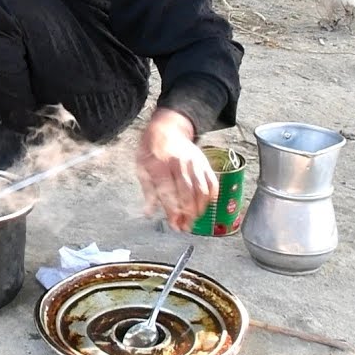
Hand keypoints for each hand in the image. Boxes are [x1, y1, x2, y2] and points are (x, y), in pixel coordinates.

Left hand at [135, 108, 218, 231]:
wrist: (168, 126)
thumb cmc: (152, 149)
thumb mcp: (142, 166)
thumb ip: (148, 190)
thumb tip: (149, 213)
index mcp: (161, 164)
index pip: (169, 193)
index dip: (173, 212)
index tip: (174, 225)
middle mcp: (180, 163)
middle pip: (187, 194)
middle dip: (187, 214)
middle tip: (185, 227)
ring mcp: (194, 163)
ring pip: (202, 190)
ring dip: (199, 209)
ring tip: (194, 220)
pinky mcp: (204, 163)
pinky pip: (212, 182)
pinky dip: (212, 196)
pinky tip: (206, 205)